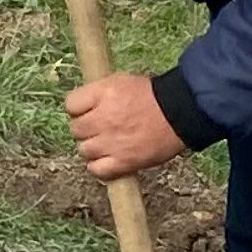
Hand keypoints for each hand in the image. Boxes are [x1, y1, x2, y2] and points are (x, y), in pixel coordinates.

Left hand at [63, 70, 184, 180]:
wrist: (181, 113)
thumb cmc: (153, 95)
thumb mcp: (122, 81)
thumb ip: (99, 92)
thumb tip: (83, 103)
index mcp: (103, 94)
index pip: (70, 104)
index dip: (79, 108)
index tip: (88, 110)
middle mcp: (103, 118)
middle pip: (76, 129)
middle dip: (86, 128)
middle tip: (100, 127)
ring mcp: (111, 142)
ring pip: (84, 150)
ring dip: (92, 147)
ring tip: (106, 143)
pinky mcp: (123, 162)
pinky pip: (96, 170)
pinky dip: (99, 167)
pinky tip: (108, 159)